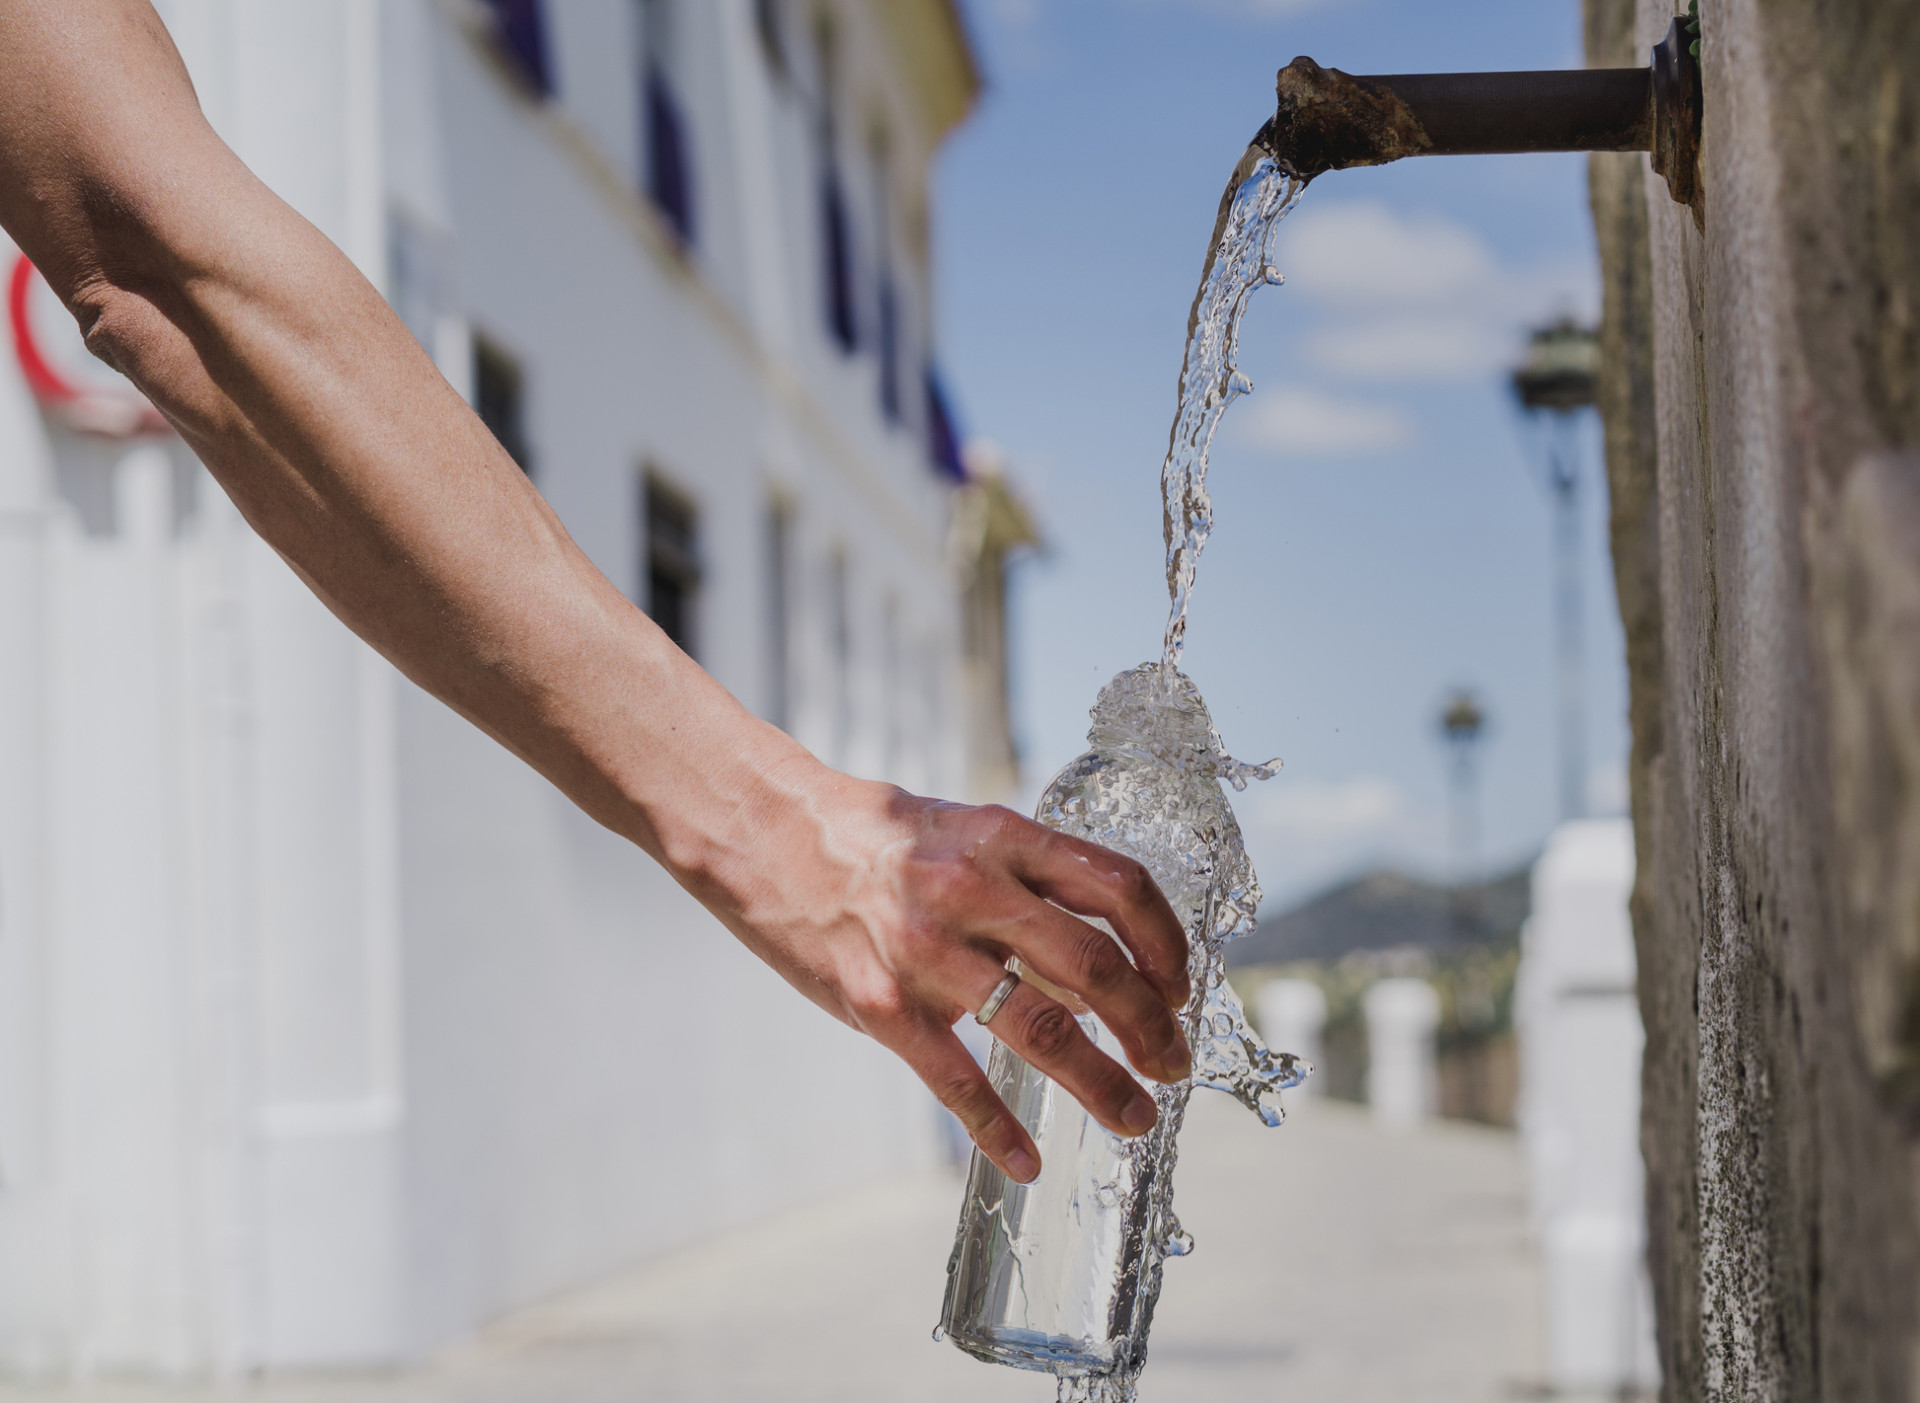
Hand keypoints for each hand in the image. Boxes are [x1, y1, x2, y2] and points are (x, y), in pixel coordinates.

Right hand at [702, 758, 1191, 1183]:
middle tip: (1173, 1063)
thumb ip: (1026, 883)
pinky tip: (1028, 1161)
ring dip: (1101, 1083)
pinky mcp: (880, 1004)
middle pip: (1097, 965)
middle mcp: (972, 890)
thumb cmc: (871, 834)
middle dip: (1151, 1026)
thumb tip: (1095, 967)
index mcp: (1003, 836)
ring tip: (1134, 1118)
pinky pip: (956, 1079)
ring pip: (1042, 1029)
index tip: (1181, 986)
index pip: (1119, 887)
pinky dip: (1000, 1130)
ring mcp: (925, 951)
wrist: (764, 836)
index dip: (1167, 944)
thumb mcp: (961, 831)